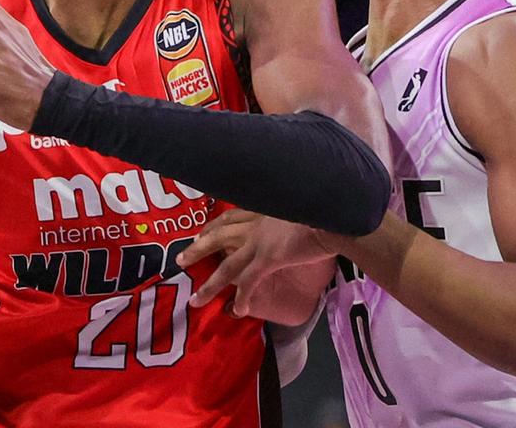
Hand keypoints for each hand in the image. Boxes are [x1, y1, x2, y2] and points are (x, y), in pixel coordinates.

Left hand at [177, 209, 333, 316]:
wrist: (333, 215)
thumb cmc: (324, 208)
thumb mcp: (298, 205)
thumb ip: (288, 214)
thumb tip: (292, 222)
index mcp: (262, 210)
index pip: (230, 216)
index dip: (213, 225)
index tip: (201, 231)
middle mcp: (256, 224)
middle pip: (218, 236)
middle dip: (197, 249)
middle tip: (181, 260)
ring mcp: (259, 242)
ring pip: (226, 266)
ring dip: (210, 285)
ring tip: (196, 300)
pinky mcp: (268, 258)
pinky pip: (249, 282)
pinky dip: (242, 298)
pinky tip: (238, 311)